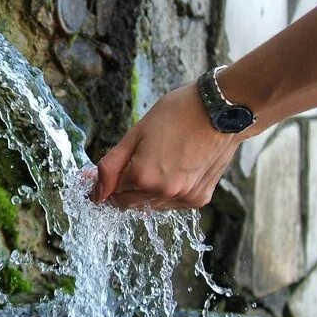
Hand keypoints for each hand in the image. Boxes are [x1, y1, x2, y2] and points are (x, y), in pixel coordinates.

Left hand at [91, 83, 243, 209]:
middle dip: (126, 187)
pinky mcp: (199, 198)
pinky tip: (175, 168)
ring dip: (147, 191)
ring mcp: (184, 198)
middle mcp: (163, 193)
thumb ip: (111, 166)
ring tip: (159, 160)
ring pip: (152, 205)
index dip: (108, 182)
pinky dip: (168, 191)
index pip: (113, 193)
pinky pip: (173, 203)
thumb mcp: (135, 133)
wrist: (220, 111)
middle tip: (134, 162)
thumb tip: (95, 192)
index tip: (106, 173)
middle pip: (130, 203)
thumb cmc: (177, 114)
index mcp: (143, 177)